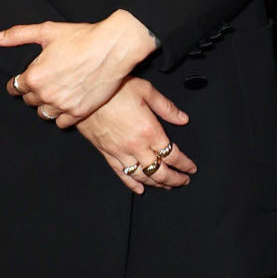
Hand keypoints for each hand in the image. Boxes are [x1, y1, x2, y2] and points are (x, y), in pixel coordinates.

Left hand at [0, 10, 157, 122]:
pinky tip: (69, 100)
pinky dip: (62, 114)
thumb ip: (18, 35)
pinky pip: (61, 122)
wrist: (114, 47)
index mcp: (35, 76)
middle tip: (49, 79)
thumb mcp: (48, 31)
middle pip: (30, 101)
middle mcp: (46, 94)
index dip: (21, 82)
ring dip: (47, 104)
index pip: (15, 87)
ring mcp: (63, 105)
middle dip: (35, 91)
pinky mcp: (79, 112)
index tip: (28, 79)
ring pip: (44, 113)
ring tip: (59, 90)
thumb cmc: (83, 37)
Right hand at [76, 77, 196, 193]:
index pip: (172, 155)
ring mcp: (120, 152)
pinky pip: (121, 174)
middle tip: (183, 181)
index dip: (184, 164)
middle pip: (159, 171)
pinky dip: (132, 183)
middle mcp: (136, 146)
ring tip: (167, 186)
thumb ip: (166, 107)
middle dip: (174, 179)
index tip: (191, 168)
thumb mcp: (146, 90)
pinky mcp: (107, 154)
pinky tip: (139, 189)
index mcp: (149, 130)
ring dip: (156, 184)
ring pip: (142, 176)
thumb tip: (183, 119)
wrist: (85, 94)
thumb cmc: (115, 88)